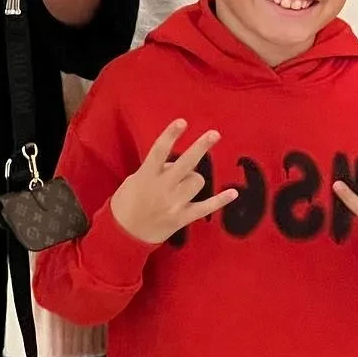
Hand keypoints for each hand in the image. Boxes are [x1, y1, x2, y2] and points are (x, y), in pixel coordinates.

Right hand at [110, 121, 239, 244]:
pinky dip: (220, 200)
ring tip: (182, 186)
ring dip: (193, 179)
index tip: (182, 121)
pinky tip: (233, 193)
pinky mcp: (182, 218)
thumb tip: (174, 164)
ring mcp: (173, 203)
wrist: (124, 235)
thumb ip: (153, 170)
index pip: (159, 151)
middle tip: (214, 134)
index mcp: (146, 176)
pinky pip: (206, 207)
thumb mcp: (133, 181)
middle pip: (186, 163)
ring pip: (197, 181)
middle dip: (201, 146)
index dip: (171, 135)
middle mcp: (161, 187)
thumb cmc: (125, 204)